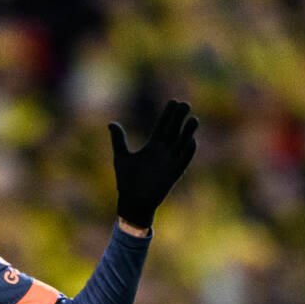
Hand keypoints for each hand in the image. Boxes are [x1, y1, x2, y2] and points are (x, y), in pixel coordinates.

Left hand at [108, 100, 198, 230]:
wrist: (132, 202)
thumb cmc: (126, 181)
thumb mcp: (121, 157)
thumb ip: (119, 140)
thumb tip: (111, 124)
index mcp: (152, 147)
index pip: (163, 126)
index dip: (168, 114)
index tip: (174, 101)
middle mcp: (163, 152)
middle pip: (173, 131)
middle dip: (179, 118)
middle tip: (186, 104)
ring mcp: (169, 163)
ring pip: (181, 144)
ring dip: (187, 132)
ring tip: (193, 119)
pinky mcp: (172, 175)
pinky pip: (182, 162)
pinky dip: (187, 153)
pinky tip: (192, 141)